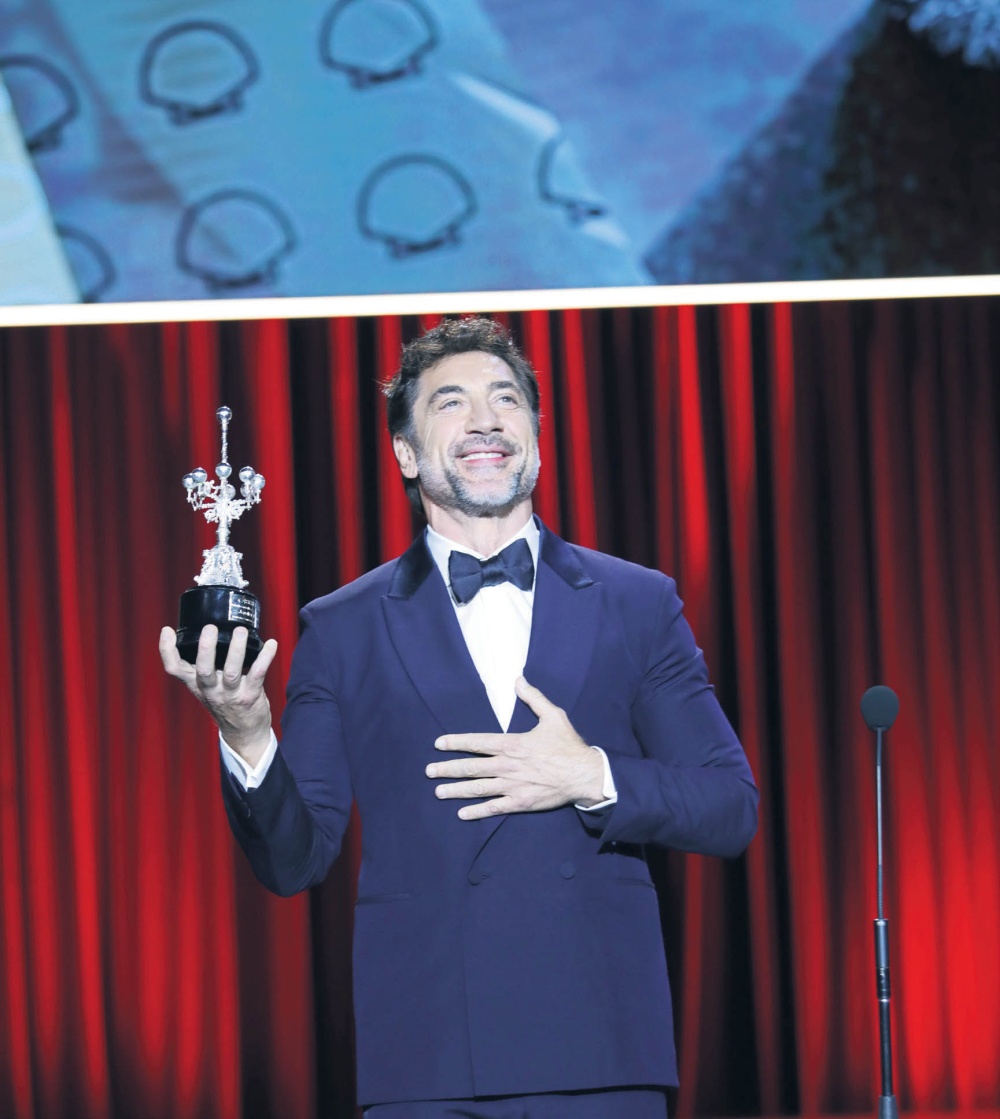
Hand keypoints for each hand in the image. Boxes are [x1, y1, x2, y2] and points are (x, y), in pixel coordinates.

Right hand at [159, 623, 277, 767]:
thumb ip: (203, 666)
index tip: (167, 630)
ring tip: (240, 631)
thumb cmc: (225, 702)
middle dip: (206, 649)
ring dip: (236, 650)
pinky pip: (257, 674)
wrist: (243, 733)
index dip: (167, 650)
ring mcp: (230, 695)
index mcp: (196, 684)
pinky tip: (271, 644)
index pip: (174, 669)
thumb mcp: (207, 687)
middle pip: (203, 670)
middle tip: (210, 628)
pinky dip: (265, 658)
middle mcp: (210, 690)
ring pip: (231, 672)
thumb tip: (207, 632)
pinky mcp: (250, 697)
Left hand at [426, 677, 604, 819]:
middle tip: (429, 771)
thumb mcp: (553, 716)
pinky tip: (461, 813)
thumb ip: (534, 698)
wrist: (584, 775)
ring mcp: (512, 786)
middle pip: (471, 767)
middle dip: (447, 769)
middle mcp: (507, 766)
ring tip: (438, 792)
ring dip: (455, 790)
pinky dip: (476, 811)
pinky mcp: (520, 803)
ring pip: (477, 789)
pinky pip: (494, 808)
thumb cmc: (568, 745)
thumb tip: (519, 680)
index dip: (456, 743)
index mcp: (512, 744)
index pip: (477, 743)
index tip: (439, 744)